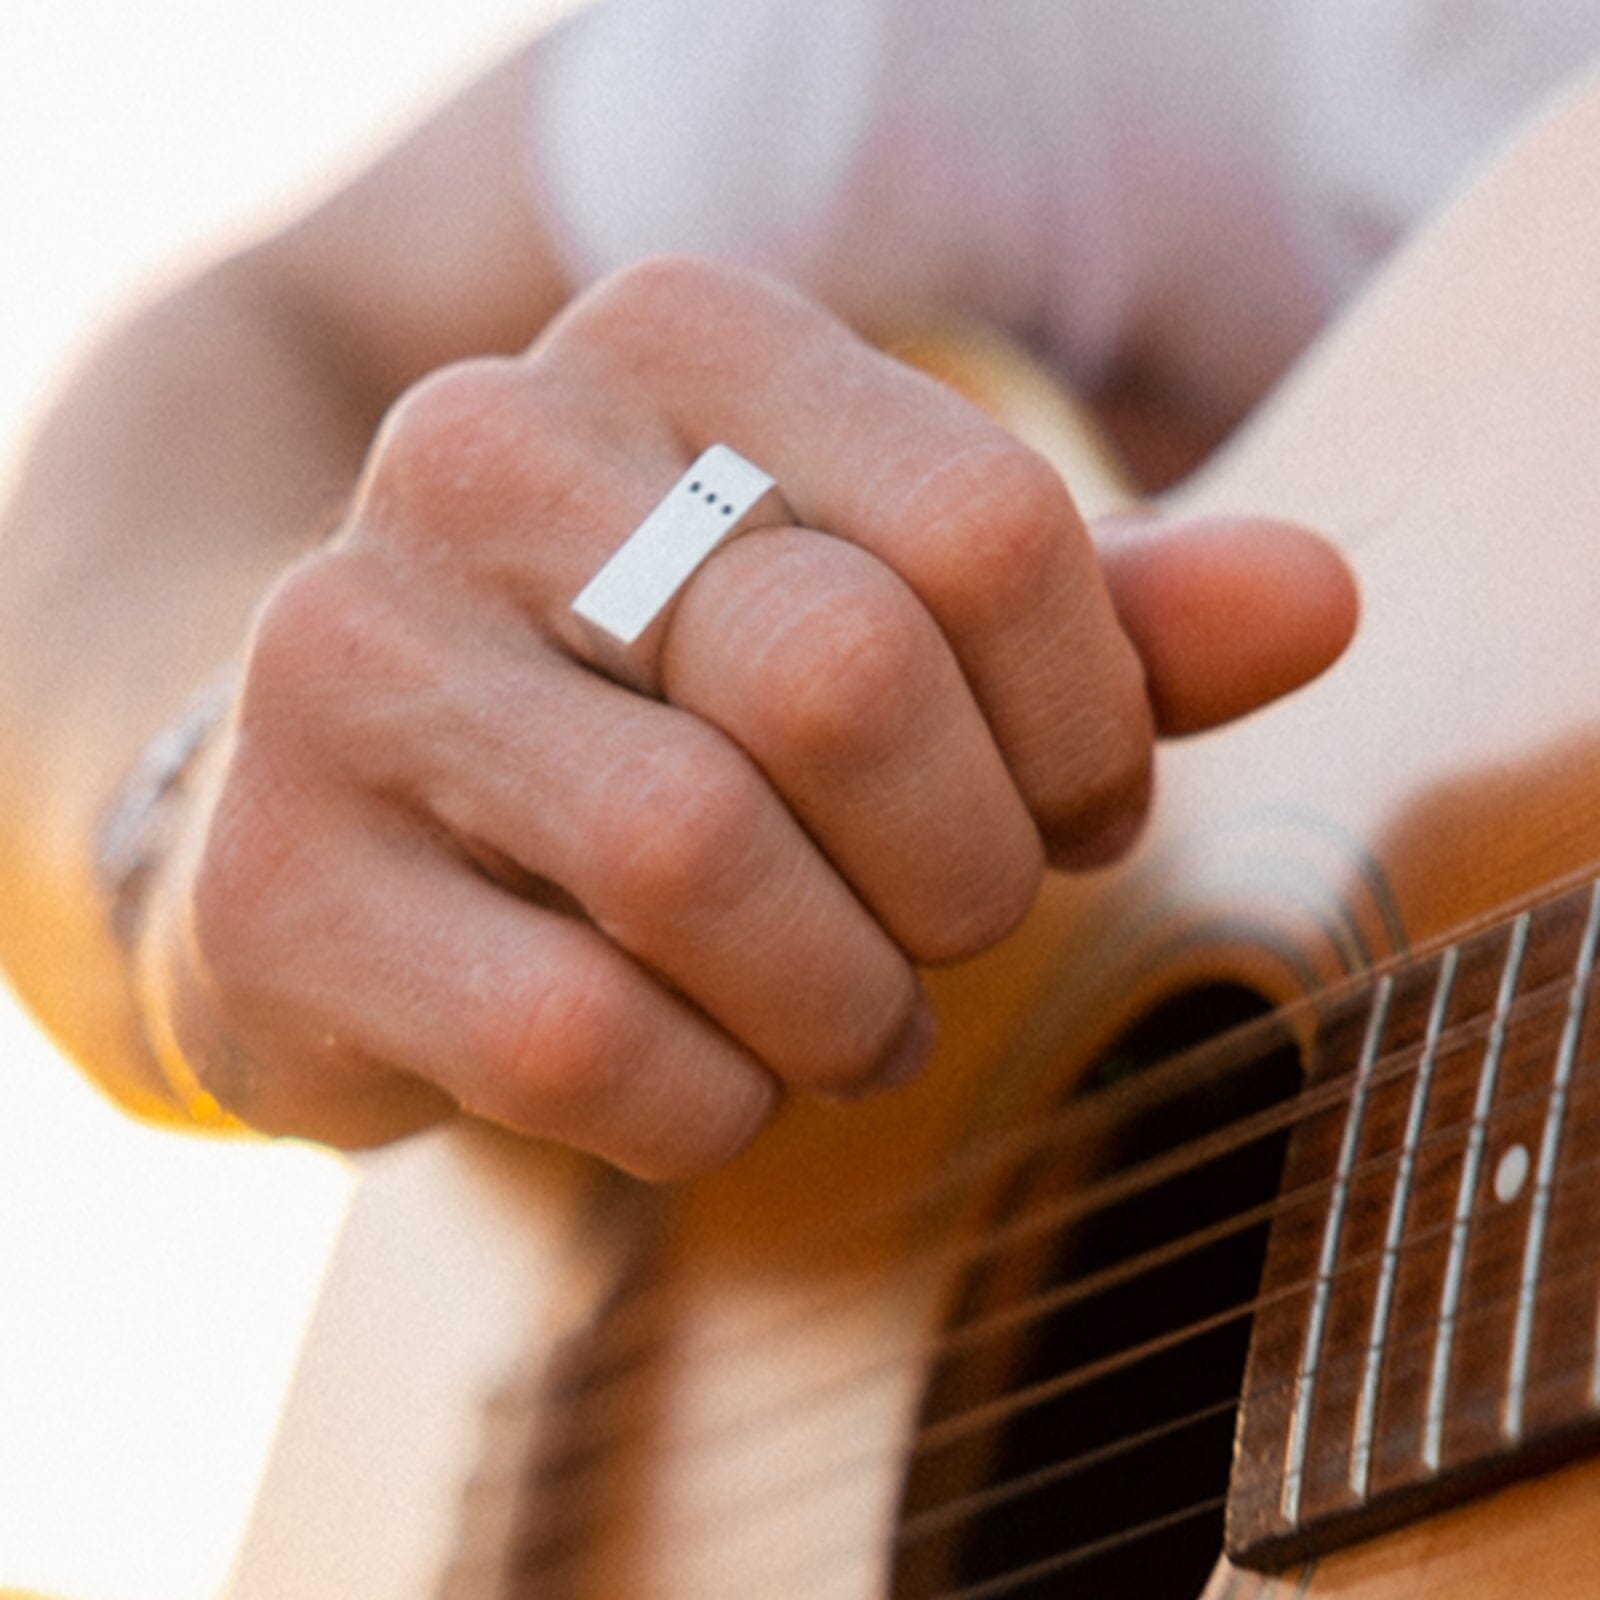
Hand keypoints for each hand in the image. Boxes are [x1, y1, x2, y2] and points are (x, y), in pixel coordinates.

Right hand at [134, 258, 1355, 1175]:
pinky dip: (705, 1101)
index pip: (985, 527)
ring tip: (845, 1012)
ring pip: (705, 865)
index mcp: (668, 342)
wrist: (348, 799)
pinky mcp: (282, 884)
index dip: (1085, 720)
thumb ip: (1096, 614)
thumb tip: (1321, 599)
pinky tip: (702, 1076)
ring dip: (843, 998)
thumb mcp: (882, 613)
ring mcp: (350, 663)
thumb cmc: (661, 701)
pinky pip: (585, 1038)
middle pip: (846, 681)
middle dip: (963, 868)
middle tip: (955, 923)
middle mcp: (481, 453)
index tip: (1069, 806)